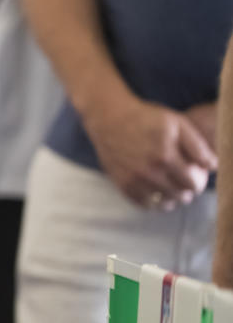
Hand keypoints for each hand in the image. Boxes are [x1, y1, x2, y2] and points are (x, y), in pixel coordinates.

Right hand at [83, 94, 216, 209]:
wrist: (109, 118)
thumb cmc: (146, 118)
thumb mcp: (177, 123)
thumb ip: (198, 146)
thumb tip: (213, 167)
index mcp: (165, 156)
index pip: (193, 183)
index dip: (199, 182)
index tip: (197, 178)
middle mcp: (149, 171)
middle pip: (179, 195)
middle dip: (187, 192)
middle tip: (185, 185)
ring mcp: (133, 180)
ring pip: (162, 202)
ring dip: (172, 199)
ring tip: (173, 192)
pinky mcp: (121, 184)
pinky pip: (143, 203)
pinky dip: (152, 202)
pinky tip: (156, 194)